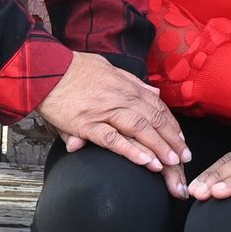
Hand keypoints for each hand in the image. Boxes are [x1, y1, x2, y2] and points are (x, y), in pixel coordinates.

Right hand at [36, 52, 189, 196]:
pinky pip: (113, 139)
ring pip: (140, 129)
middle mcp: (120, 97)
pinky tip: (146, 162)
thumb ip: (132, 82)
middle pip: (153, 118)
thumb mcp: (108, 68)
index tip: (181, 138)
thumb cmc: (74, 69)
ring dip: (159, 146)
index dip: (170, 123)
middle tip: (185, 156)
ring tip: (173, 163)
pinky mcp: (87, 124)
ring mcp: (104, 110)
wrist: (45, 69)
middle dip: (172, 139)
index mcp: (126, 85)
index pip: (156, 106)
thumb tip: (153, 92)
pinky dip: (132, 151)